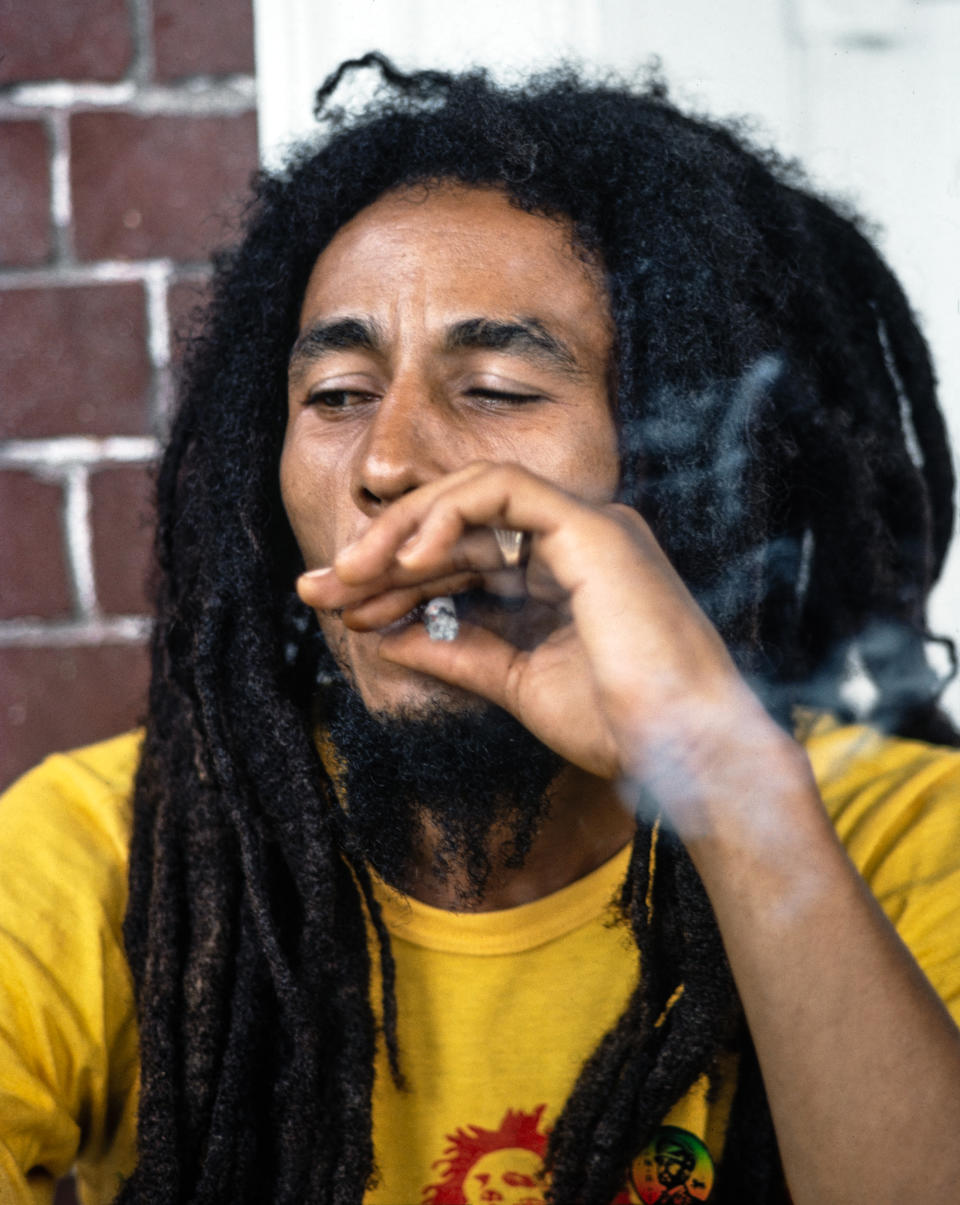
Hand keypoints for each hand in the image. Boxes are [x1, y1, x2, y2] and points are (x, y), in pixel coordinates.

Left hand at [297, 462, 782, 804]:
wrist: (684, 755)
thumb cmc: (617, 724)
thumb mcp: (515, 682)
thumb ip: (457, 650)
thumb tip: (390, 636)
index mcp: (562, 572)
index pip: (463, 556)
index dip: (396, 578)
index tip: (343, 610)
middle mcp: (574, 538)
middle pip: (458, 525)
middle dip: (382, 552)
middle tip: (319, 588)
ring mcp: (586, 525)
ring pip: (471, 495)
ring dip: (400, 533)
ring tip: (346, 578)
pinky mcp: (591, 526)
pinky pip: (502, 490)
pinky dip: (446, 517)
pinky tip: (403, 562)